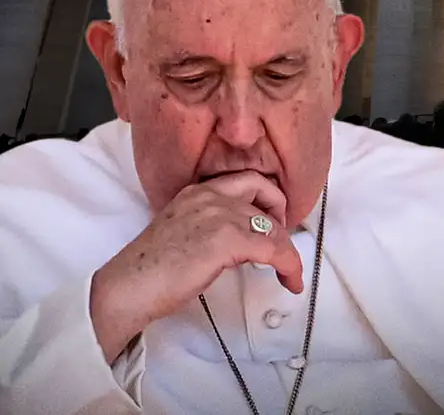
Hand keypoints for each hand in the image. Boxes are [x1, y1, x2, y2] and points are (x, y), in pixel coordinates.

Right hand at [90, 171, 302, 362]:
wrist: (127, 288)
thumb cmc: (151, 271)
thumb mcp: (186, 233)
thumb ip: (214, 227)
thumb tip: (244, 242)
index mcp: (198, 191)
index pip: (248, 180)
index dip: (268, 199)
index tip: (274, 221)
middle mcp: (209, 195)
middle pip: (265, 194)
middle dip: (282, 219)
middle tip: (284, 244)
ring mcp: (219, 215)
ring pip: (274, 227)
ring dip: (289, 252)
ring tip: (290, 273)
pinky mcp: (226, 239)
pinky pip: (274, 249)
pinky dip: (289, 266)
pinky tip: (290, 280)